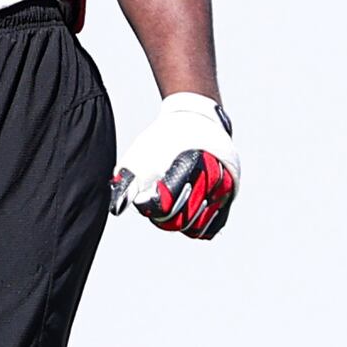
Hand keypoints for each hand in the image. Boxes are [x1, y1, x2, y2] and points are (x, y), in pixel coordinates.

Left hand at [110, 92, 236, 239]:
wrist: (196, 119)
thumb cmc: (165, 137)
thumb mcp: (140, 154)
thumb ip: (127, 182)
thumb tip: (117, 208)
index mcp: (190, 166)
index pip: (165, 207)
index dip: (150, 207)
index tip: (143, 198)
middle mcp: (212, 179)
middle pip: (181, 220)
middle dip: (162, 217)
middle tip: (155, 204)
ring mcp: (224, 189)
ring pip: (197, 227)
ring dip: (180, 224)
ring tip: (170, 208)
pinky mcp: (229, 196)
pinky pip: (213, 225)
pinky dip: (198, 226)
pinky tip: (185, 216)